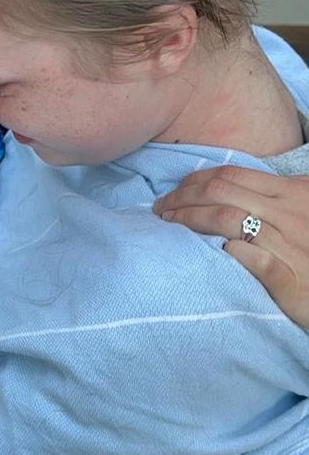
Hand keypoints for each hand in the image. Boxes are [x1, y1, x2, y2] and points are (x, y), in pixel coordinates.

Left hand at [153, 166, 308, 328]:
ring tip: (168, 225)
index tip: (175, 191)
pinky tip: (207, 250)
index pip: (231, 176)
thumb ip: (269, 200)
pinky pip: (251, 256)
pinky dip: (225, 249)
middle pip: (221, 193)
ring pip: (227, 219)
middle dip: (182, 197)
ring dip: (189, 219)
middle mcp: (288, 213)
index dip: (195, 180)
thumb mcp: (300, 213)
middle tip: (161, 209)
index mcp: (291, 193)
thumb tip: (224, 190)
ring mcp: (288, 244)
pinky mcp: (288, 278)